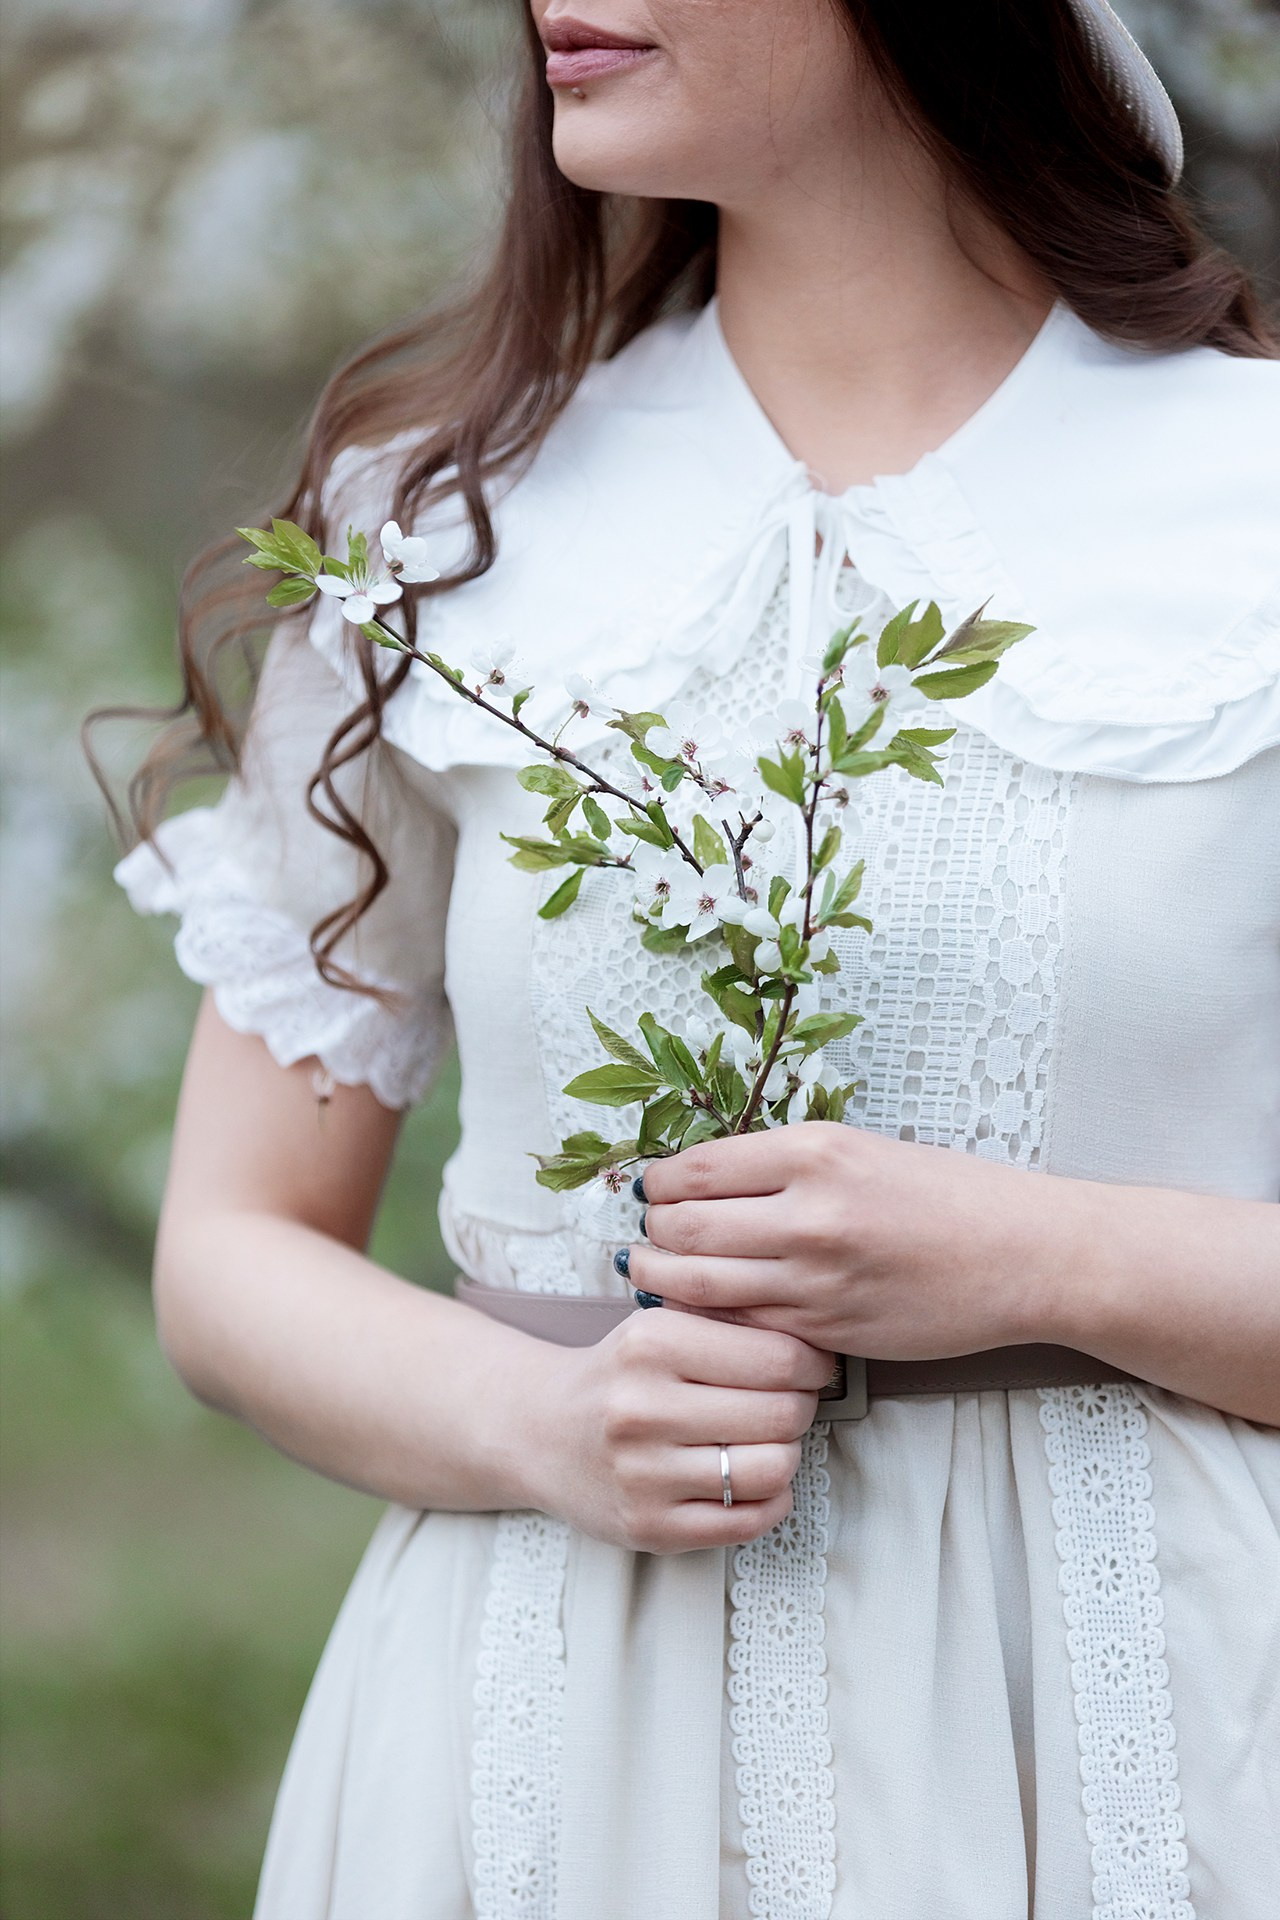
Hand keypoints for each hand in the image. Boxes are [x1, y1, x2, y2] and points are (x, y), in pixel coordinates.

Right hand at [516, 1308, 833, 1553]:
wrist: (538, 1431)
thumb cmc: (617, 1376)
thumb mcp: (658, 1325)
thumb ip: (727, 1324)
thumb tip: (816, 1342)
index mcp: (651, 1344)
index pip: (778, 1357)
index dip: (813, 1364)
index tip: (812, 1367)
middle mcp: (642, 1409)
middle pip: (782, 1414)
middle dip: (802, 1408)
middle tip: (791, 1404)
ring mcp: (643, 1475)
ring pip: (772, 1470)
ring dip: (787, 1456)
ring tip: (768, 1442)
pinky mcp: (649, 1527)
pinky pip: (748, 1521)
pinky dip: (771, 1501)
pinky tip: (752, 1481)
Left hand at [628, 1123, 1076, 1360]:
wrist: (1024, 1255)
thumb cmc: (950, 1195)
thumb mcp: (861, 1150)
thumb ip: (786, 1165)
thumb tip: (708, 1180)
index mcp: (815, 1152)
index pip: (695, 1169)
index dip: (659, 1183)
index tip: (651, 1189)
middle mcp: (808, 1212)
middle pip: (684, 1226)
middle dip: (652, 1231)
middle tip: (643, 1233)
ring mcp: (815, 1277)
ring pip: (699, 1282)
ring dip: (662, 1277)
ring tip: (648, 1271)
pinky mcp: (826, 1329)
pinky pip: (744, 1324)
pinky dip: (712, 1316)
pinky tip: (704, 1310)